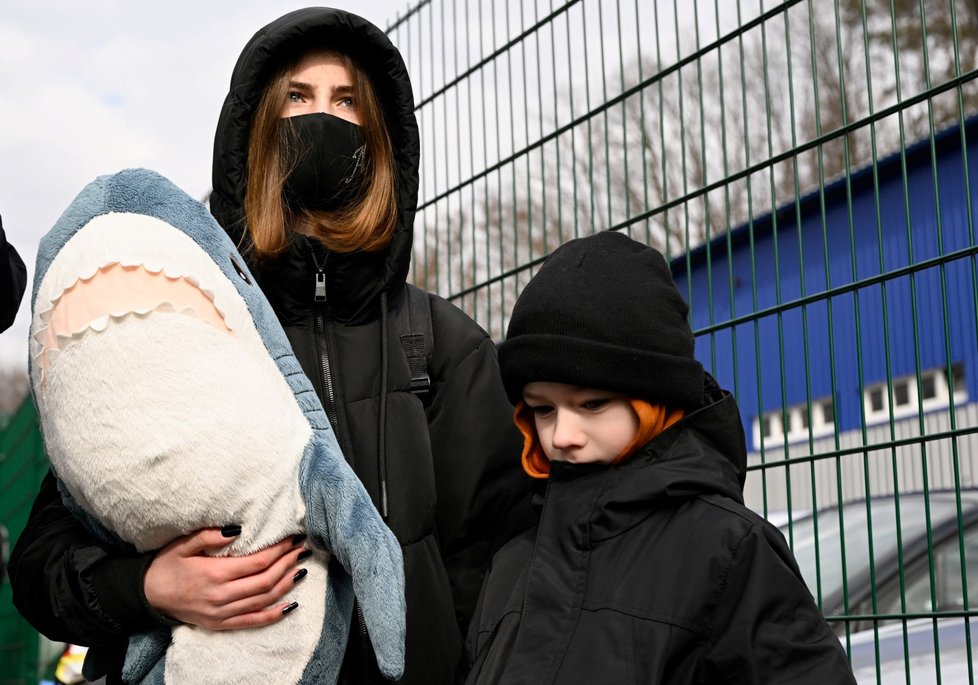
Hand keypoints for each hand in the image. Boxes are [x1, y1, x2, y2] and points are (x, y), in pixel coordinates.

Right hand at [143, 528, 307, 629]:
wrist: (147, 595)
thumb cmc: (166, 565)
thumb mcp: (183, 544)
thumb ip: (210, 536)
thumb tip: (237, 528)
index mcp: (215, 574)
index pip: (258, 562)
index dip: (279, 550)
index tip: (292, 538)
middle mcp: (221, 596)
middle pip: (265, 581)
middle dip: (287, 564)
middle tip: (301, 550)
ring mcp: (221, 613)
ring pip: (262, 600)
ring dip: (285, 585)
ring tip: (301, 569)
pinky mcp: (220, 624)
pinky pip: (252, 621)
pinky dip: (273, 614)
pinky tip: (290, 605)